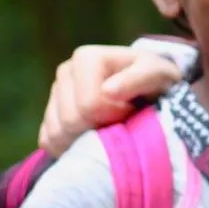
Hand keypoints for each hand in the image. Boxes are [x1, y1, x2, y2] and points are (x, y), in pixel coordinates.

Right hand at [38, 45, 183, 154]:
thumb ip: (140, 78)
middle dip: (99, 129)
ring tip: (109, 129)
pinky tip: (92, 139)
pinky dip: (70, 148)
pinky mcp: (50, 116)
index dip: (115, 115)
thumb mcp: (159, 75)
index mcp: (86, 59)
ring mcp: (54, 95)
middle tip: (122, 122)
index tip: (132, 109)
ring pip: (57, 134)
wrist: (150, 92)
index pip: (89, 105)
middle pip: (70, 122)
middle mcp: (65, 72)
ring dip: (85, 141)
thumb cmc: (157, 82)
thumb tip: (108, 90)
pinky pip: (49, 142)